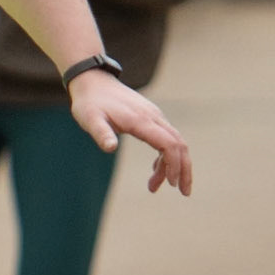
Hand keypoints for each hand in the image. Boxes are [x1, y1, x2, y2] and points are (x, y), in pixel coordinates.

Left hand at [68, 70, 191, 194]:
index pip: (169, 143)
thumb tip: (110, 147)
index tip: (172, 184)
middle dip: (184, 169)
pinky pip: (167, 138)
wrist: (92, 81)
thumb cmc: (90, 103)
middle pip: (179, 144)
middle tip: (184, 193)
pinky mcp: (151, 117)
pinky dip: (165, 157)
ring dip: (173, 166)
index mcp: (141, 120)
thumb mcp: (90, 119)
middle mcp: (153, 117)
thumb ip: (101, 133)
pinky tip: (155, 169)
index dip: (174, 164)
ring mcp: (154, 116)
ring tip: (154, 187)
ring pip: (175, 142)